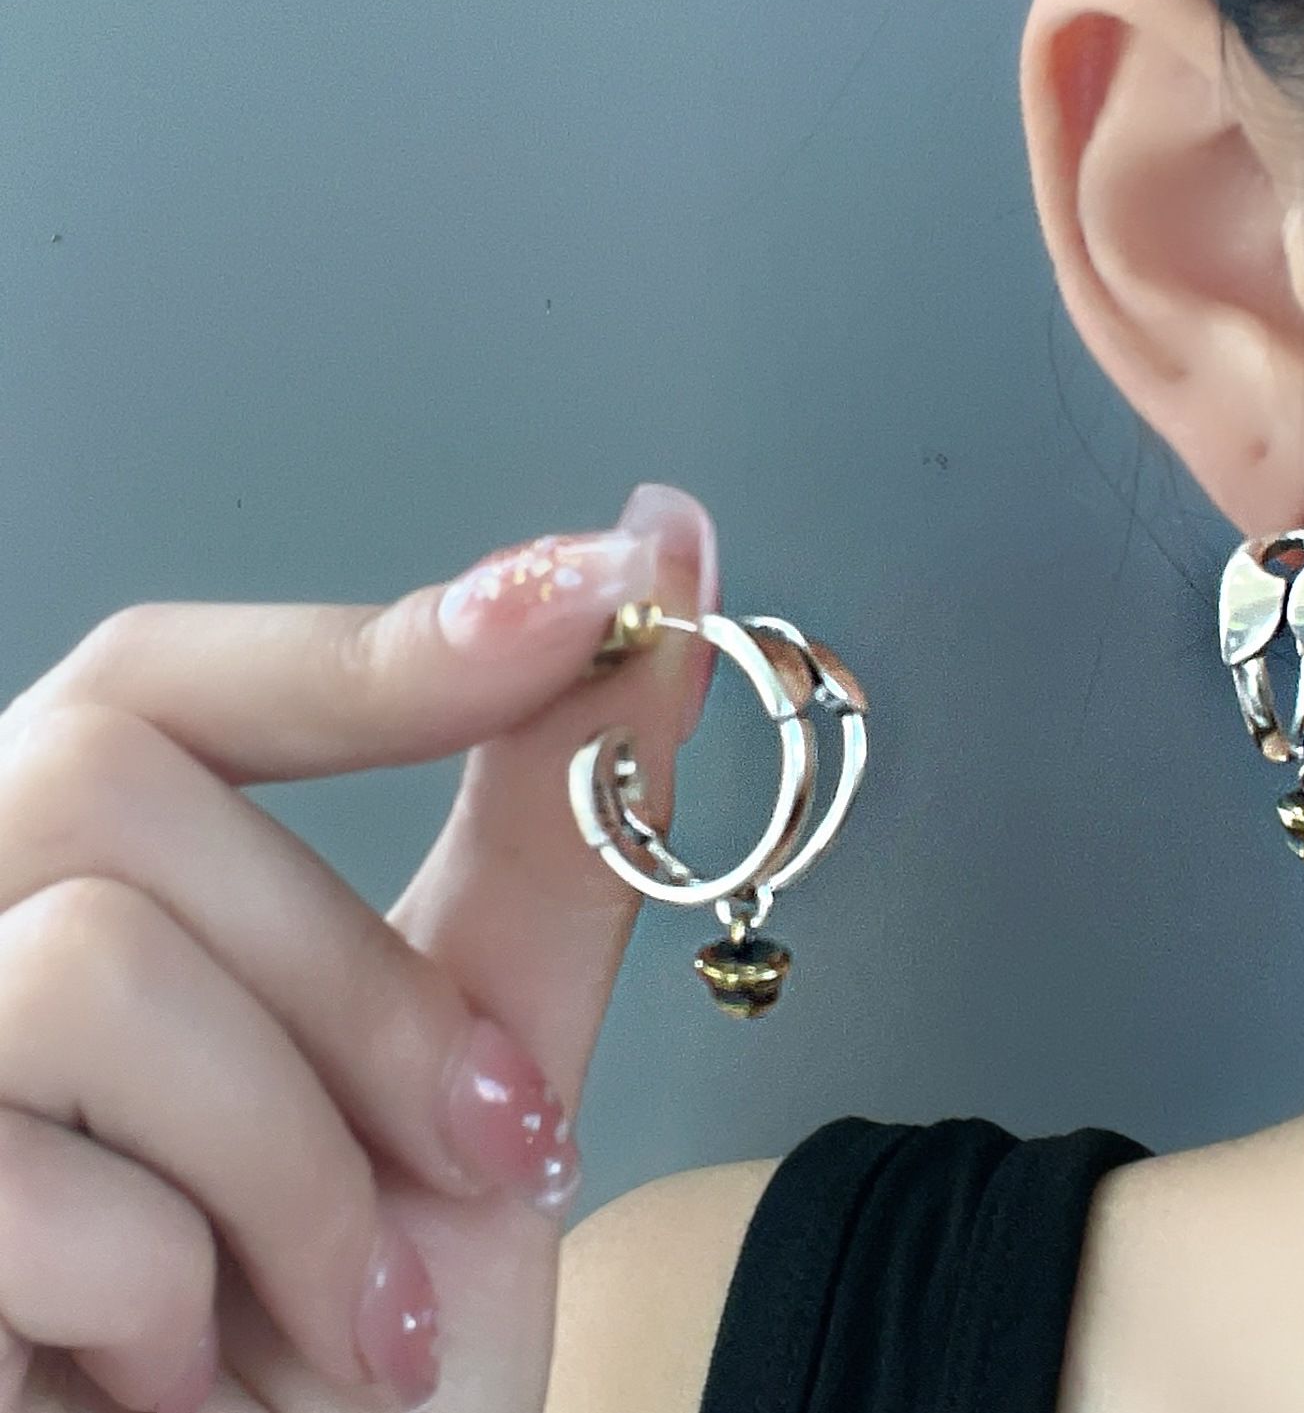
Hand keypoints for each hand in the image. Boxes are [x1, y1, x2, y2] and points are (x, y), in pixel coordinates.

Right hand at [0, 482, 717, 1412]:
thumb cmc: (361, 1341)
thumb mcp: (482, 1058)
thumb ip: (554, 824)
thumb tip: (662, 550)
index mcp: (74, 889)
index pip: (162, 679)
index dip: (369, 637)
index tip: (601, 589)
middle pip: (117, 781)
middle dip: (366, 988)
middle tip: (496, 1147)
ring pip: (91, 960)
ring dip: (300, 1166)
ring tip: (357, 1316)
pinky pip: (25, 1181)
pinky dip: (184, 1299)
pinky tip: (194, 1385)